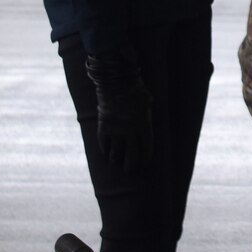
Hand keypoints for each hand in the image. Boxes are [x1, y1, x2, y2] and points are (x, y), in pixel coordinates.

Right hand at [84, 50, 153, 173]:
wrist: (115, 81)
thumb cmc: (135, 88)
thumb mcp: (148, 100)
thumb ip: (148, 112)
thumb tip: (147, 115)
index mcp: (144, 126)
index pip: (147, 148)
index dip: (145, 157)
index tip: (144, 162)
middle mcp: (130, 132)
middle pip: (131, 156)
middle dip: (131, 165)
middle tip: (131, 170)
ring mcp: (116, 130)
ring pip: (115, 154)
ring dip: (116, 159)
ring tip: (117, 162)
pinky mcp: (103, 127)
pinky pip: (103, 144)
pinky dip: (105, 150)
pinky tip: (106, 153)